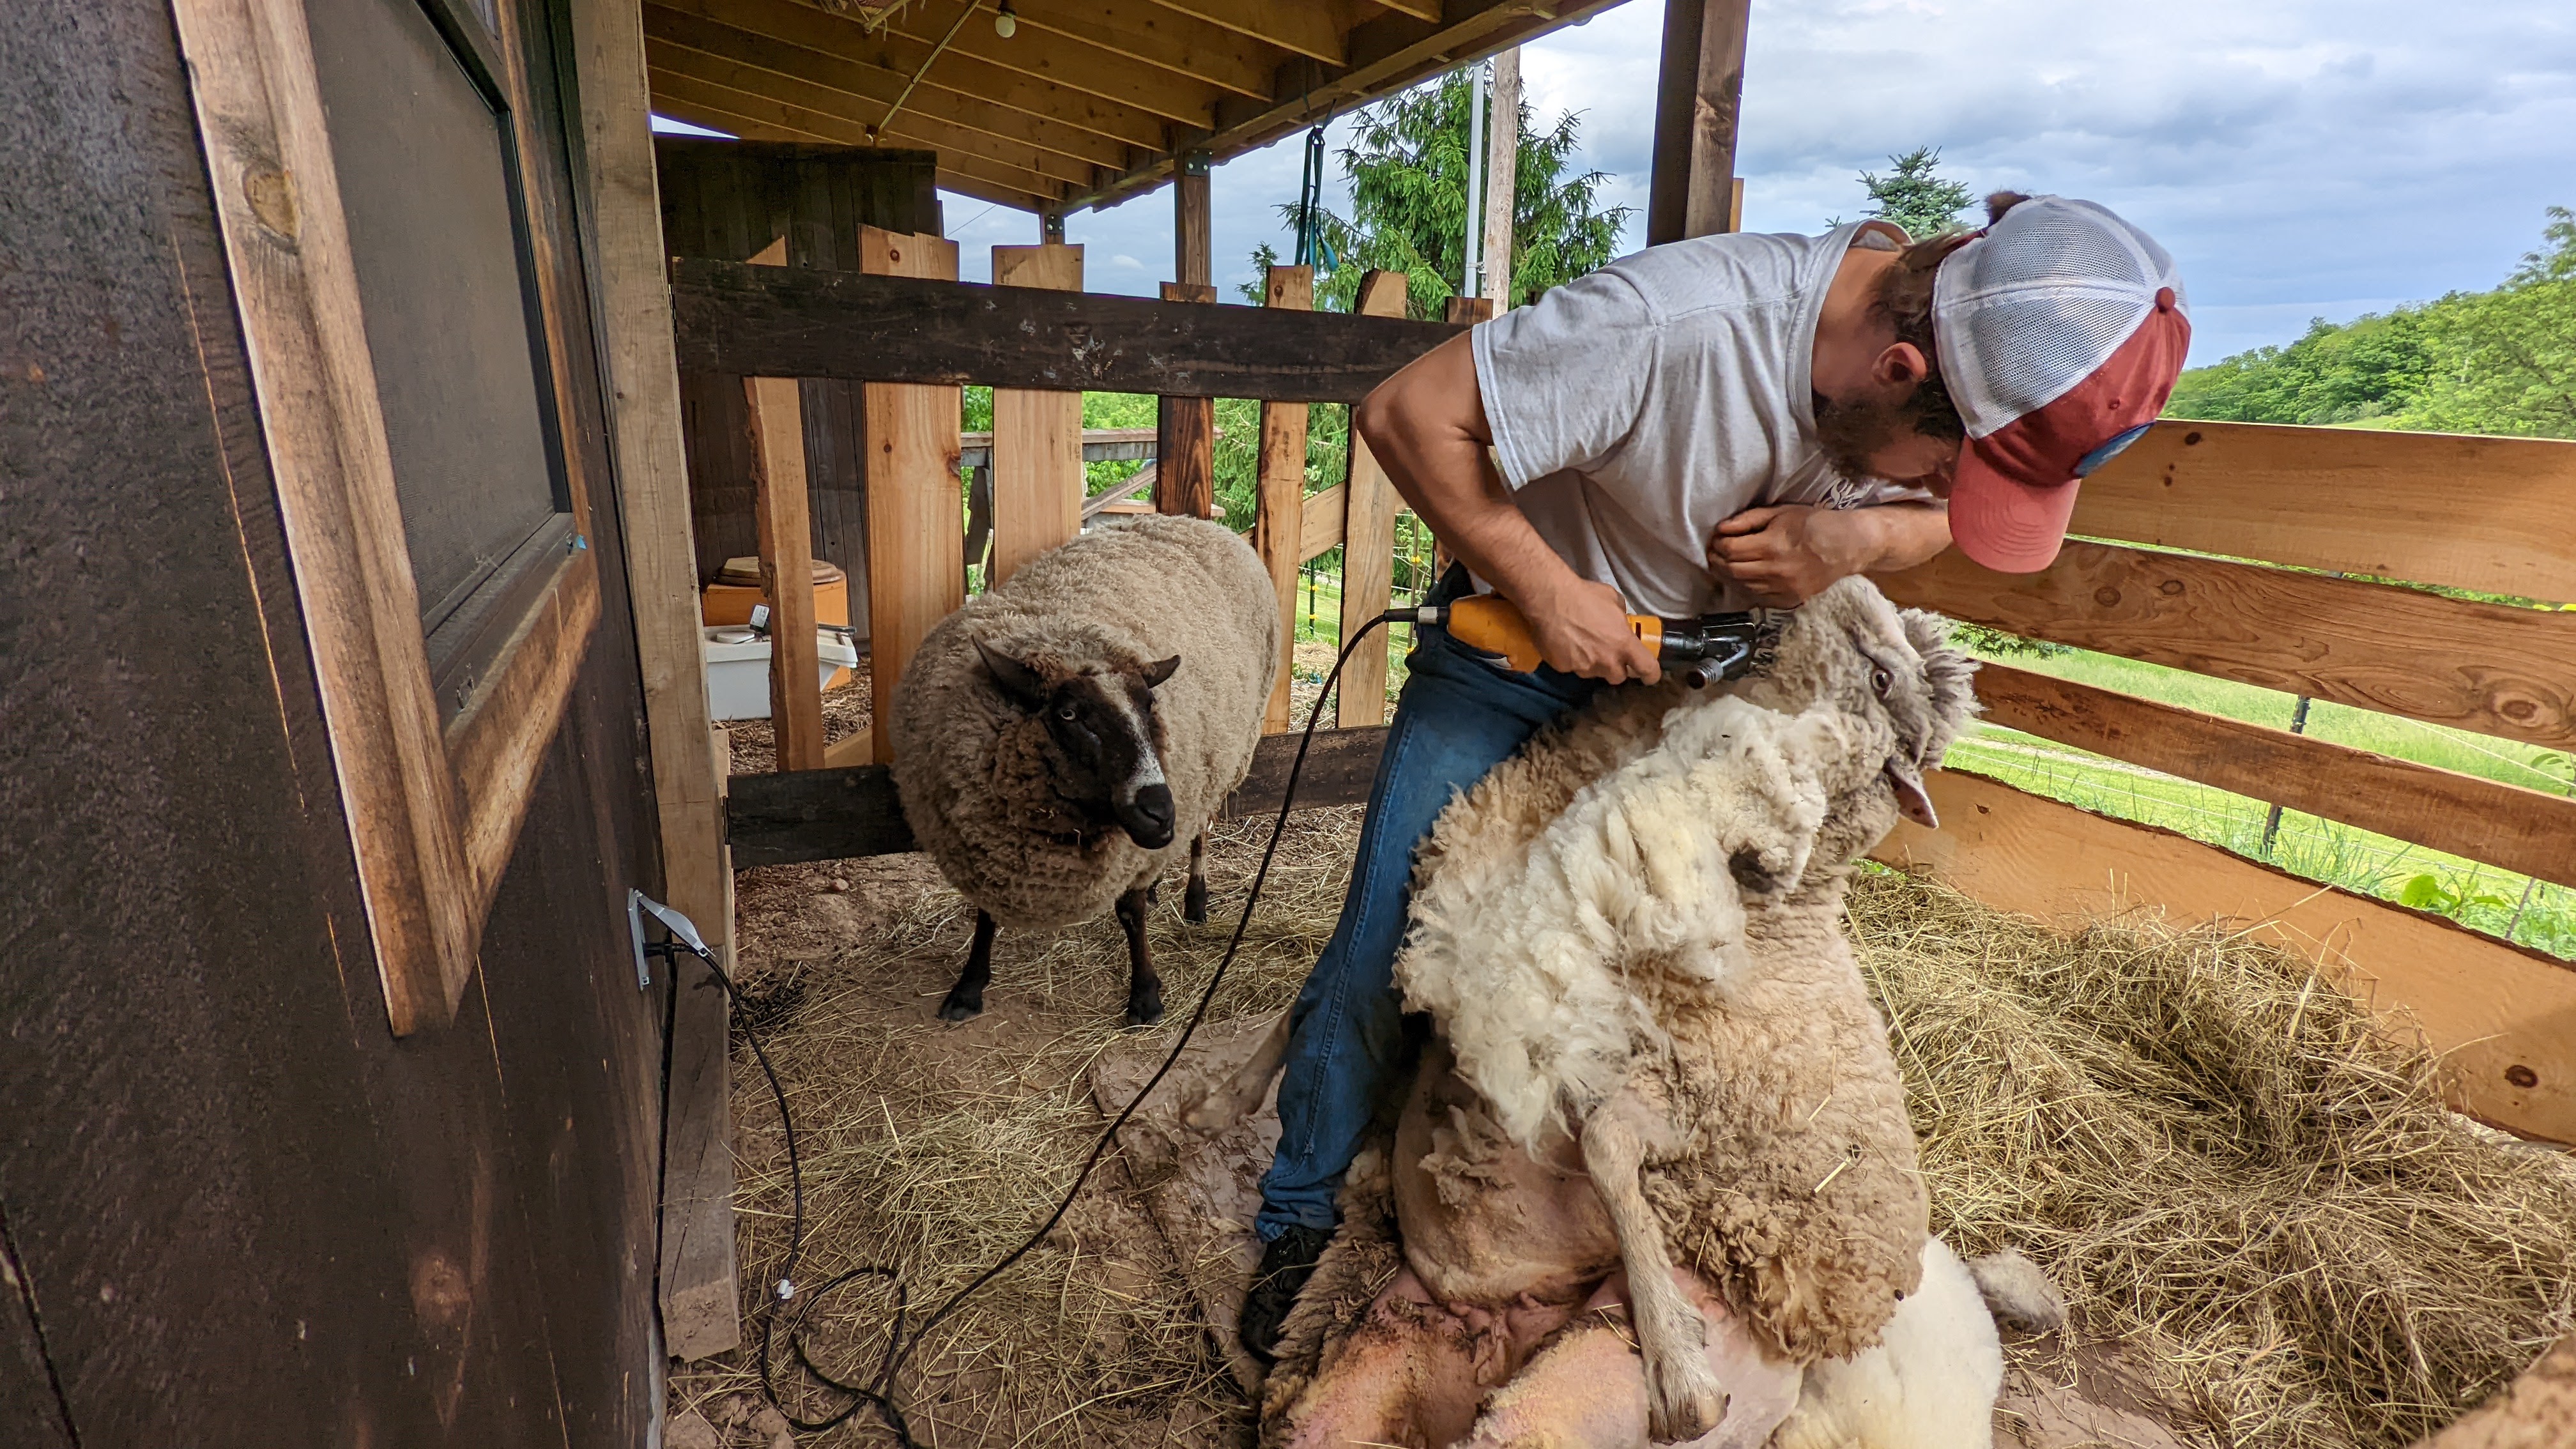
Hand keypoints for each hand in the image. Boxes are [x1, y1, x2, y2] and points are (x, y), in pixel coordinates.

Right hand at [1527, 576, 1660, 683]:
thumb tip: (1620, 621)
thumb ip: (1622, 617)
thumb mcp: (1614, 600)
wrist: (1550, 599)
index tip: (1649, 675)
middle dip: (1616, 668)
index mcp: (1624, 643)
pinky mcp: (1564, 668)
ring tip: (1582, 645)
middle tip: (1609, 654)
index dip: (1651, 674)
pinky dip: (1571, 659)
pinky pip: (1572, 668)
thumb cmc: (1584, 595)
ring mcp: (1584, 666)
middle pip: (1618, 677)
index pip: (1647, 668)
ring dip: (1593, 663)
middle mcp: (1606, 660)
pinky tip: (1565, 644)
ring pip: (1594, 673)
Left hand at [1708, 505, 1867, 606]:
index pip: (1730, 550)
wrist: (1846, 546)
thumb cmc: (1813, 523)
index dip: (1717, 545)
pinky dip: (1744, 588)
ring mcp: (1783, 588)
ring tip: (1723, 565)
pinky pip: (1757, 597)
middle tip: (1713, 553)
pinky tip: (1742, 578)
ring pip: (1742, 586)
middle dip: (1717, 561)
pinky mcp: (1789, 599)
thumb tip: (1720, 529)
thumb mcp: (1780, 512)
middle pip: (1732, 571)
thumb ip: (1748, 520)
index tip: (1715, 540)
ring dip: (1727, 576)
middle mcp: (1775, 570)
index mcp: (1772, 546)